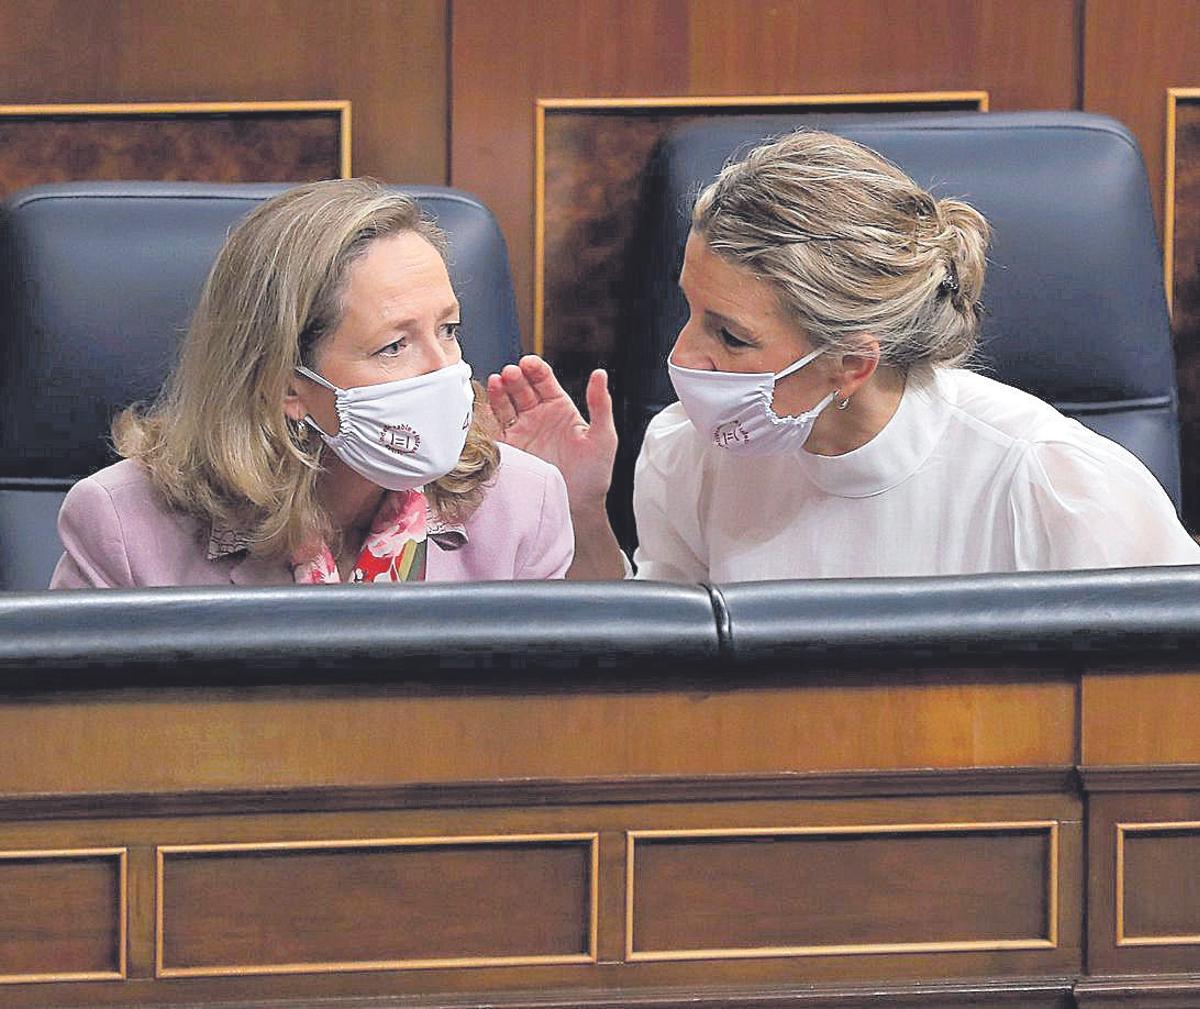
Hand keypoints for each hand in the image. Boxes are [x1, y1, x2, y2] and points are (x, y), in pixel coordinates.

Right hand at [486, 355, 616, 511]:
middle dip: (516, 378)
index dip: (536, 369)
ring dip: (501, 391)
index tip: (529, 363)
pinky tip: (488, 405)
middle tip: (512, 373)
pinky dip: (490, 415)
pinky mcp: (509, 449)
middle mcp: (538, 417)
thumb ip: (600, 404)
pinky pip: (495, 428)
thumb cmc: (594, 474)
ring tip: (498, 381)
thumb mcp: (603, 436)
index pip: (544, 381)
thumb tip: (600, 374)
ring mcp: (522, 432)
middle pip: (522, 388)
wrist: (577, 507)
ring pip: (506, 404)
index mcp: (560, 408)